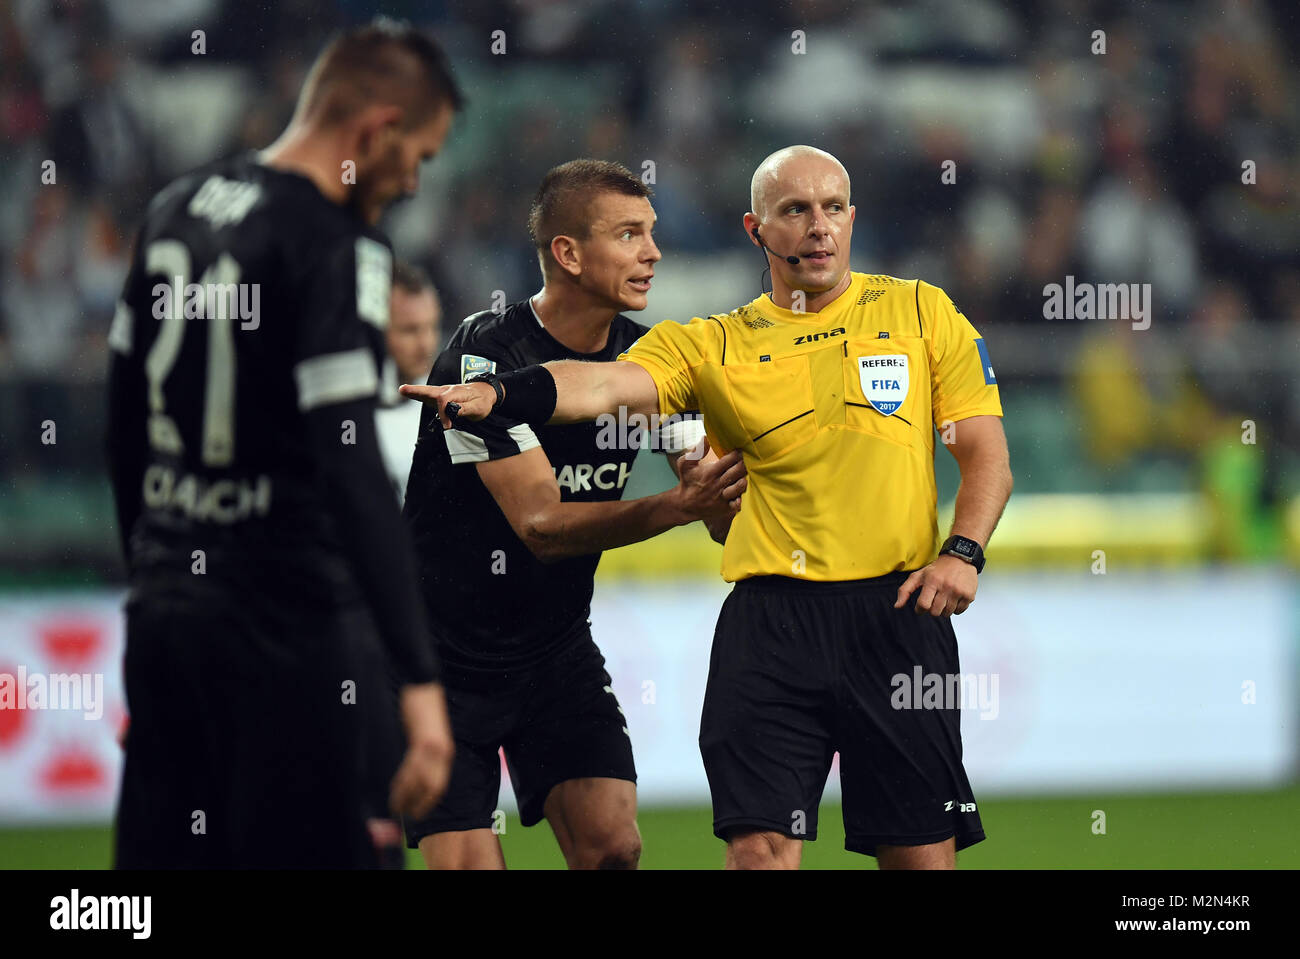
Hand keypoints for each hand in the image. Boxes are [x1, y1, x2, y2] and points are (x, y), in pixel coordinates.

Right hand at [389, 682, 454, 819]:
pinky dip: (403, 782)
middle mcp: (442, 753)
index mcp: (445, 752)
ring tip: (396, 807)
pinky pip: (411, 767)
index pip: (439, 785)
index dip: (428, 801)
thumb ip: (425, 751)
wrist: (424, 685)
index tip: (417, 812)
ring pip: (420, 781)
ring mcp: (434, 747)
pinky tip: (395, 790)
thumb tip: (415, 767)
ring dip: (406, 797)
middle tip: (404, 815)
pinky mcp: (424, 740)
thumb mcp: (429, 732)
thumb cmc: (424, 708)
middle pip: (432, 788)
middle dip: (418, 804)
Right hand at [399, 381, 496, 428]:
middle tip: (403, 389)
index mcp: (456, 392)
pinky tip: (407, 392)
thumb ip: (465, 409)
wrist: (486, 392)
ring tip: (402, 390)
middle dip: (417, 391)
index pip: (444, 401)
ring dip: (414, 391)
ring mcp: (443, 391)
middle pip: (430, 391)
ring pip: (427, 391)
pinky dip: (417, 393)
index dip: (443, 413)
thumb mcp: (479, 408)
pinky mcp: (441, 395)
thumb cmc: (482, 401)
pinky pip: (427, 394)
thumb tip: (452, 411)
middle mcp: (447, 390)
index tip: (447, 426)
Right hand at [674, 439, 746, 522]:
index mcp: (710, 472)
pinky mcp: (724, 508)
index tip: (740, 451)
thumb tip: (705, 438)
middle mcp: (717, 484)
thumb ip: (696, 451)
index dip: (737, 454)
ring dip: (744, 480)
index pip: (729, 459)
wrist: (684, 505)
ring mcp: (721, 497)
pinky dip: (740, 499)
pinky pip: (737, 504)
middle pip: (737, 471)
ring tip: (744, 476)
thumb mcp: (685, 464)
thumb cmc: (687, 482)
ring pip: (739, 486)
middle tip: (747, 461)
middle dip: (744, 464)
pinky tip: (740, 495)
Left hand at [894, 554, 976, 616]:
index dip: (920, 609)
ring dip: (944, 609)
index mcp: (932, 581)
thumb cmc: (938, 569)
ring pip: (947, 614)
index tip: (921, 606)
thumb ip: (905, 590)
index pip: (923, 605)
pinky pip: (959, 612)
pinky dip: (955, 608)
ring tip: (944, 598)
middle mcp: (946, 586)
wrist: (960, 558)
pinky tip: (953, 598)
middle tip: (934, 600)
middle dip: (932, 609)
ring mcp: (958, 591)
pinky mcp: (969, 595)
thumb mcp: (918, 575)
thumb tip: (897, 606)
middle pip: (935, 612)